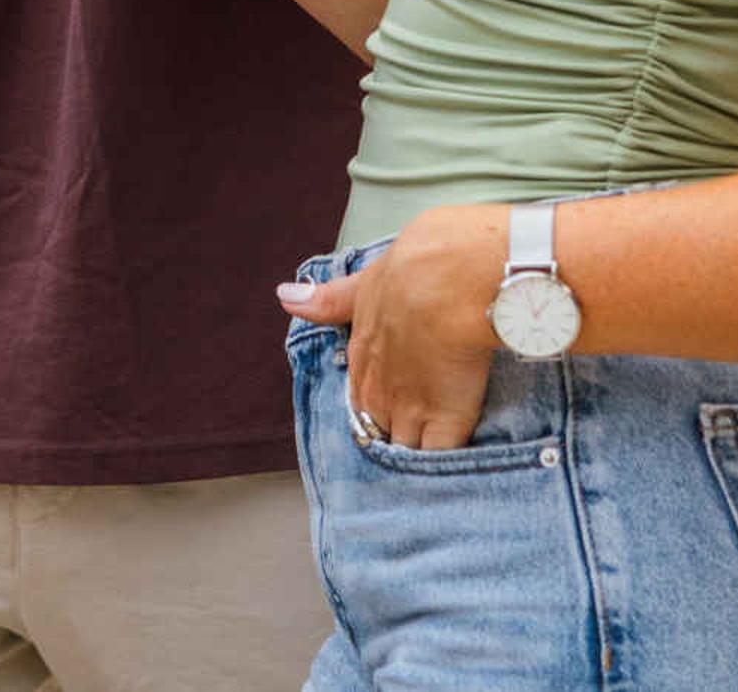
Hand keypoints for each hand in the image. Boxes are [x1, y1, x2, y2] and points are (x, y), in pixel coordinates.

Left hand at [277, 206, 510, 448]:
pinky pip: (439, 458)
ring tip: (426, 470)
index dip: (375, 405)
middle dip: (390, 437)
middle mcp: (379, 388)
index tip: (387, 411)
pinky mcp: (445, 422)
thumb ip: (331, 298)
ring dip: (413, 458)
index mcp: (362, 352)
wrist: (450, 276)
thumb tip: (285, 296)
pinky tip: (452, 472)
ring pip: (404, 450)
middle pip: (378, 428)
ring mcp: (410, 409)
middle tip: (408, 444)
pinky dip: (443, 467)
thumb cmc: (418, 264)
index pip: (360, 394)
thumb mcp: (368, 278)